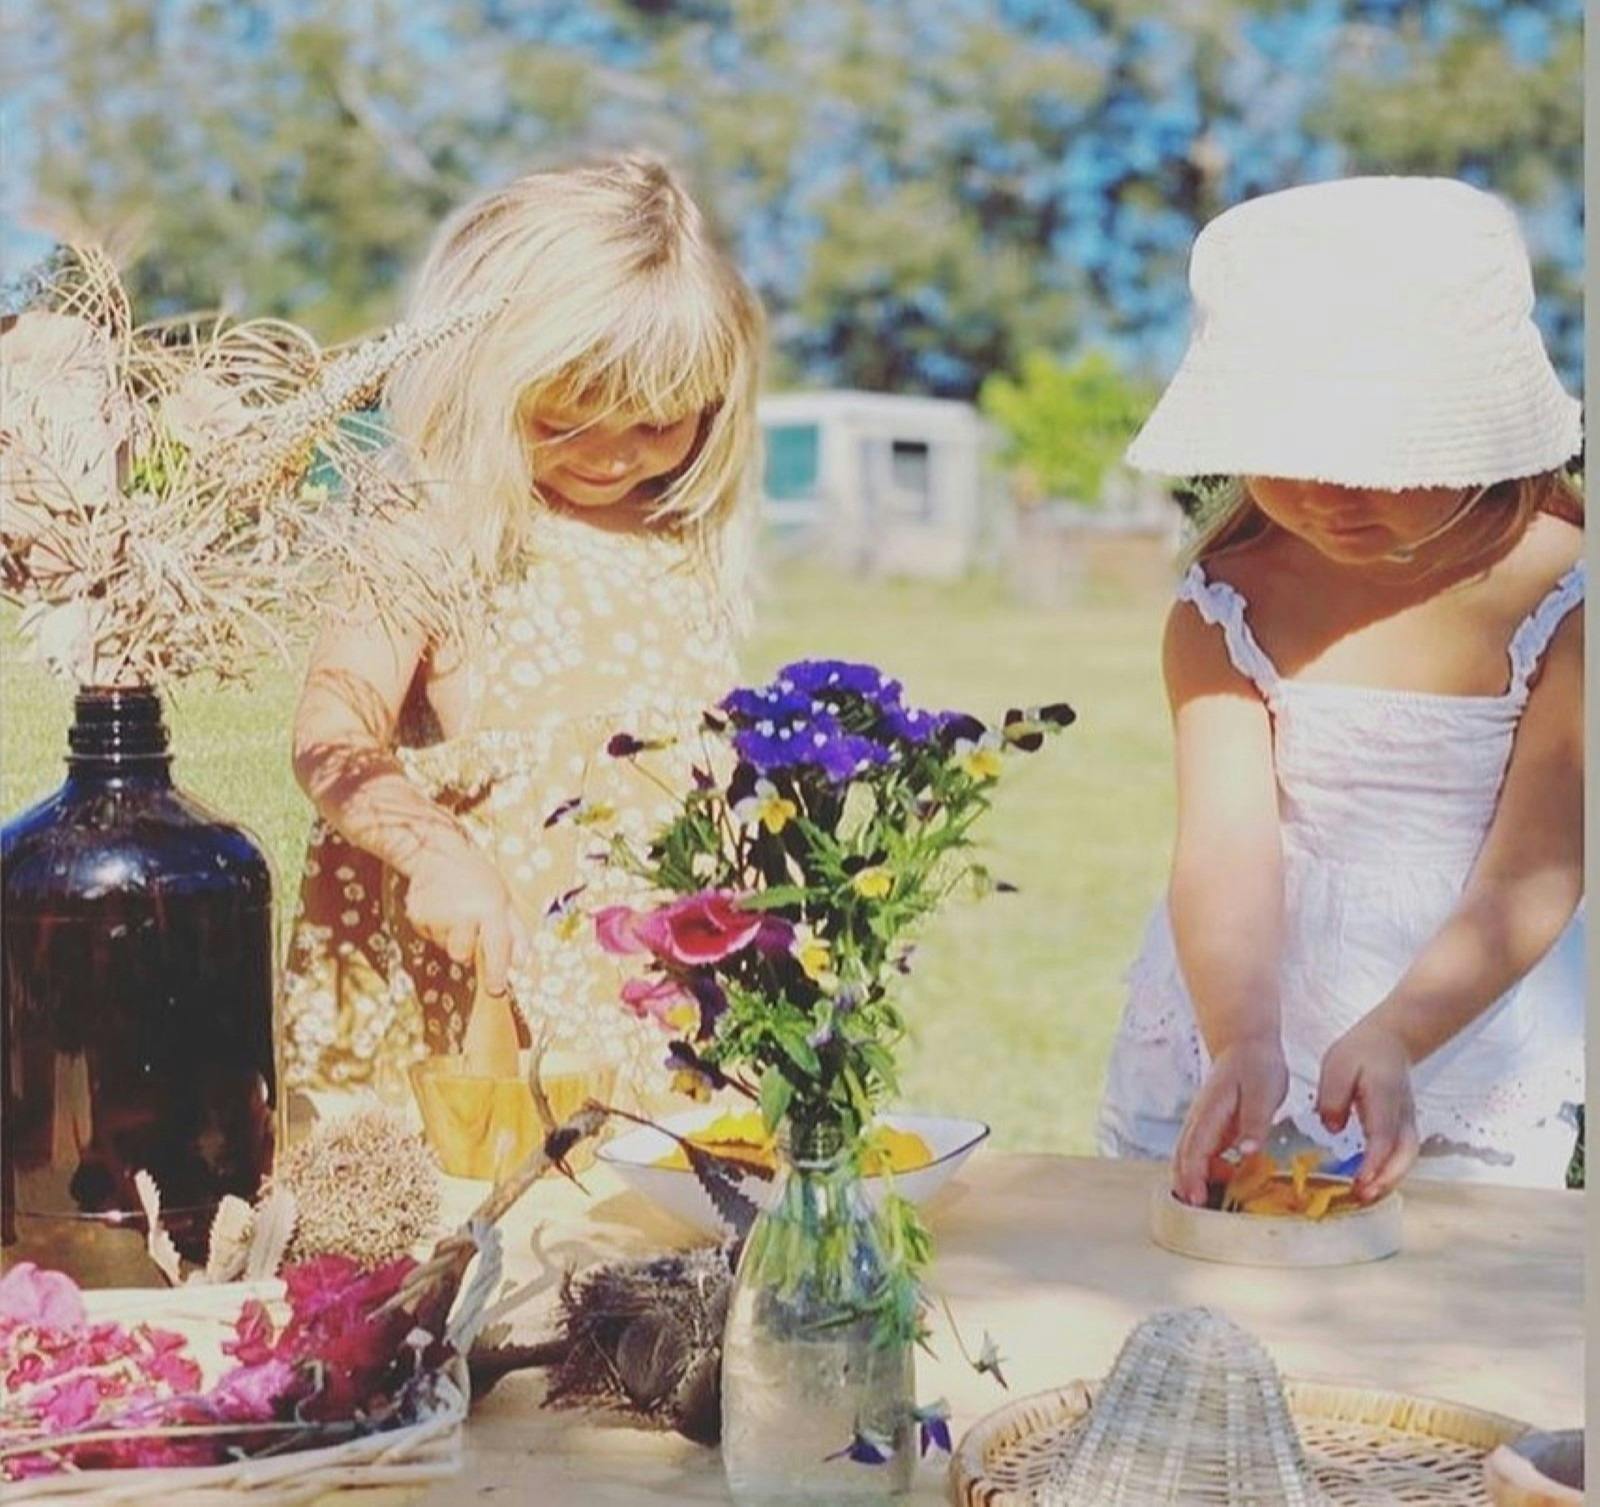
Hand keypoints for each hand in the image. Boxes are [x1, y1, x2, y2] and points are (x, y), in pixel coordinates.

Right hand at [401, 838, 530, 996]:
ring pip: (445, 947)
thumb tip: (521, 964)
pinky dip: (434, 928)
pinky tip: (440, 909)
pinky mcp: (418, 915)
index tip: (496, 990)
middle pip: (462, 955)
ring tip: (454, 913)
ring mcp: (439, 914)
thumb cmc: (478, 879)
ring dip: (450, 937)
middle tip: (468, 929)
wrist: (437, 854)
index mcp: (491, 908)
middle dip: (466, 950)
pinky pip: (428, 936)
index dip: (496, 972)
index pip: (497, 947)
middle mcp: (465, 912)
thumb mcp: (505, 900)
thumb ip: (516, 933)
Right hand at [1172, 1036, 1287, 1205]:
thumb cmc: (1256, 1066)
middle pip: (1183, 1156)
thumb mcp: (1263, 1091)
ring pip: (1188, 1156)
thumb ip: (1255, 1122)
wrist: (1246, 1044)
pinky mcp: (1212, 1128)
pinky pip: (1202, 1154)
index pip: (1194, 1149)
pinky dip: (1206, 1172)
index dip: (1192, 1175)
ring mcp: (1203, 1124)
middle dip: (1185, 1184)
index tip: (1195, 1198)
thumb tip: (1247, 1151)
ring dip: (1193, 1179)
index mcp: (1209, 1112)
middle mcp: (1200, 1120)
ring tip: (1208, 1205)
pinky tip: (1225, 1183)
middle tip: (1195, 1212)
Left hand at [1316, 1018, 1418, 1203]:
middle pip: (1404, 1155)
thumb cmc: (1361, 1052)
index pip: (1383, 1137)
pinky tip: (1370, 1184)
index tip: (1360, 1182)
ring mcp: (1407, 1122)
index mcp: (1384, 1097)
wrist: (1390, 1041)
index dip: (1374, 1163)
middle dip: (1386, 1180)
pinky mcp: (1404, 1128)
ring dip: (1389, 1181)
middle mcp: (1402, 1114)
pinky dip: (1390, 1173)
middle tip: (1362, 1196)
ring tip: (1364, 1197)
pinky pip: (1402, 1156)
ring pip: (1407, 1159)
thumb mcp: (1337, 1066)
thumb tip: (1331, 1127)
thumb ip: (1332, 1097)